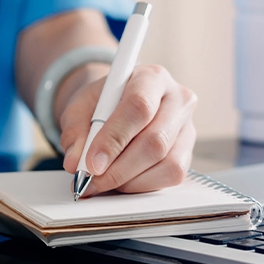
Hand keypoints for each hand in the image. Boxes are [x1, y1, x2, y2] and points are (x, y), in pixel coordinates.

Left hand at [61, 64, 197, 194]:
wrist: (117, 105)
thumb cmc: (102, 103)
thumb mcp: (79, 106)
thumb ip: (75, 131)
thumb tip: (75, 163)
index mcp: (151, 77)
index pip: (139, 106)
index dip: (114, 138)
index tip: (92, 163)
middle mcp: (178, 99)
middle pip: (156, 140)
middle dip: (119, 168)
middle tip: (92, 180)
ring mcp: (188, 127)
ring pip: (167, 163)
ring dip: (130, 180)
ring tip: (104, 180)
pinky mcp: (189, 152)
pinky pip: (172, 176)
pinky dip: (143, 185)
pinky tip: (123, 181)